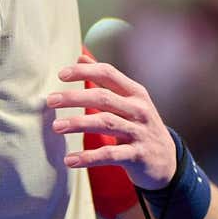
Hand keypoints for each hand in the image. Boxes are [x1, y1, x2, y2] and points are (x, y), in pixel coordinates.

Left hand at [47, 54, 176, 189]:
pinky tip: (69, 160)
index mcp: (135, 93)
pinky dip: (88, 157)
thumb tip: (80, 56)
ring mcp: (140, 133)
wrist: (167, 162)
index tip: (61, 74)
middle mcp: (139, 110)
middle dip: (74, 98)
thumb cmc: (140, 125)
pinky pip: (110, 155)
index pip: (108, 73)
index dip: (84, 71)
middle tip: (50, 100)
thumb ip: (105, 80)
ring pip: (105, 123)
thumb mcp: (129, 100)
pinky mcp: (137, 156)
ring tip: (56, 126)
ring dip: (78, 124)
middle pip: (103, 97)